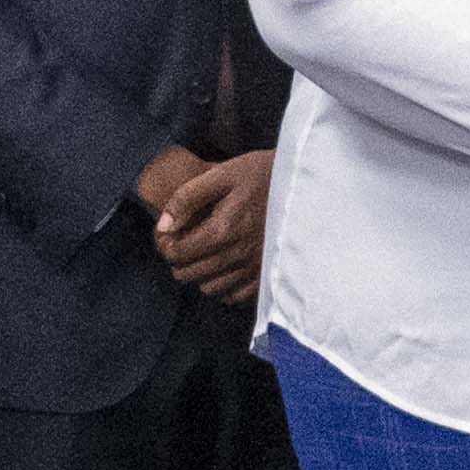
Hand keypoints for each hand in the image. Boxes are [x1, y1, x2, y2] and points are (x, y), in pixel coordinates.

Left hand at [140, 143, 273, 301]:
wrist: (306, 183)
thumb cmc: (263, 174)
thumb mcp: (223, 174)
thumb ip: (187, 198)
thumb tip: (163, 226)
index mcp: (223, 230)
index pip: (176, 254)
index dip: (166, 244)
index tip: (170, 233)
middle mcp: (237, 255)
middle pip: (188, 274)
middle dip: (180, 260)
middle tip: (186, 242)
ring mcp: (254, 268)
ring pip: (209, 288)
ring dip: (201, 274)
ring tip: (207, 254)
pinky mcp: (267, 274)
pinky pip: (235, 295)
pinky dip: (225, 285)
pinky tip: (227, 265)